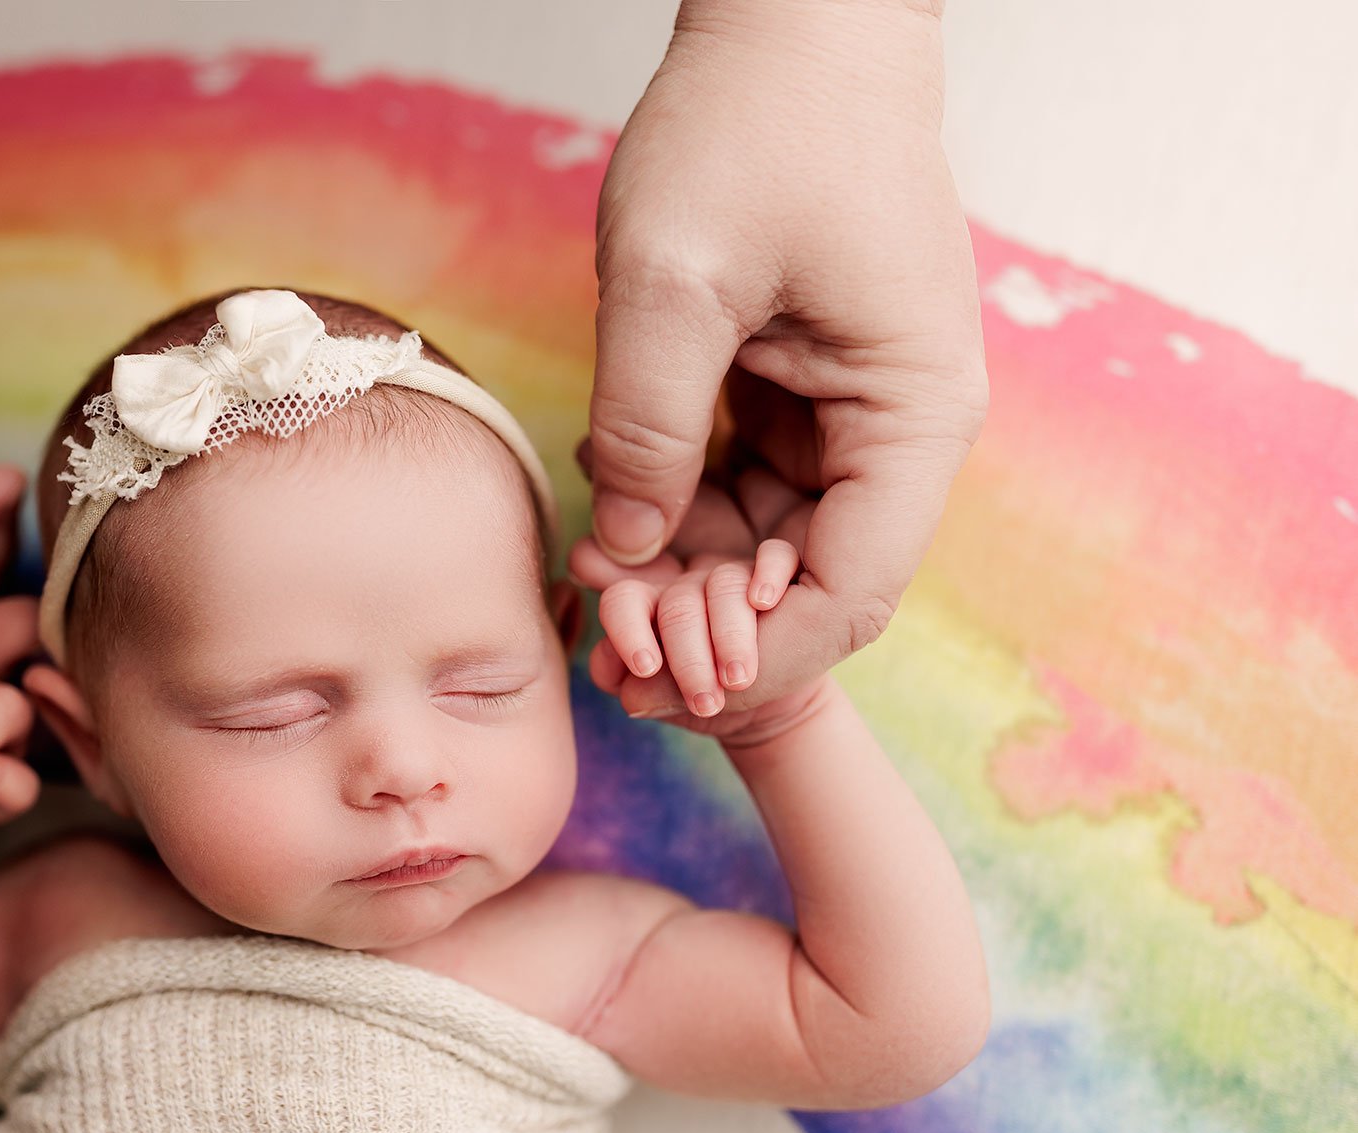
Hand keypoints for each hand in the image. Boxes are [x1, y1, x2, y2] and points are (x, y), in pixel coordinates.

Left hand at [574, 527, 832, 745]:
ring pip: (724, 585)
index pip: (622, 602)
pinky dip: (770, 572)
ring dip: (731, 636)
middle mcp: (686, 587)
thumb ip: (627, 682)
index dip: (628, 631)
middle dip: (690, 659)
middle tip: (705, 702)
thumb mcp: (660, 699)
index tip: (646, 669)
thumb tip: (619, 676)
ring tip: (738, 680)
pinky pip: (776, 554)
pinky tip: (764, 601)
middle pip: (678, 606)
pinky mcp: (779, 571)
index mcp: (647, 609)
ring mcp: (732, 577)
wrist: (770, 703)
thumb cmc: (704, 696)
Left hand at [585, 0, 987, 715]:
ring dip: (687, 580)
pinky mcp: (801, 393)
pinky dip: (683, 519)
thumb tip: (628, 549)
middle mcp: (897, 433)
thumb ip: (650, 424)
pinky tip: (614, 534)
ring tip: (596, 598)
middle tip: (606, 656)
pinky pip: (746, 489)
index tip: (658, 692)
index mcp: (911, 420)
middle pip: (810, 586)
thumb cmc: (754, 126)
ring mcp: (850, 415)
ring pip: (770, 546)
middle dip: (709, 630)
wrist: (792, 30)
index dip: (754, 663)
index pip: (848, 597)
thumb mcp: (676, 279)